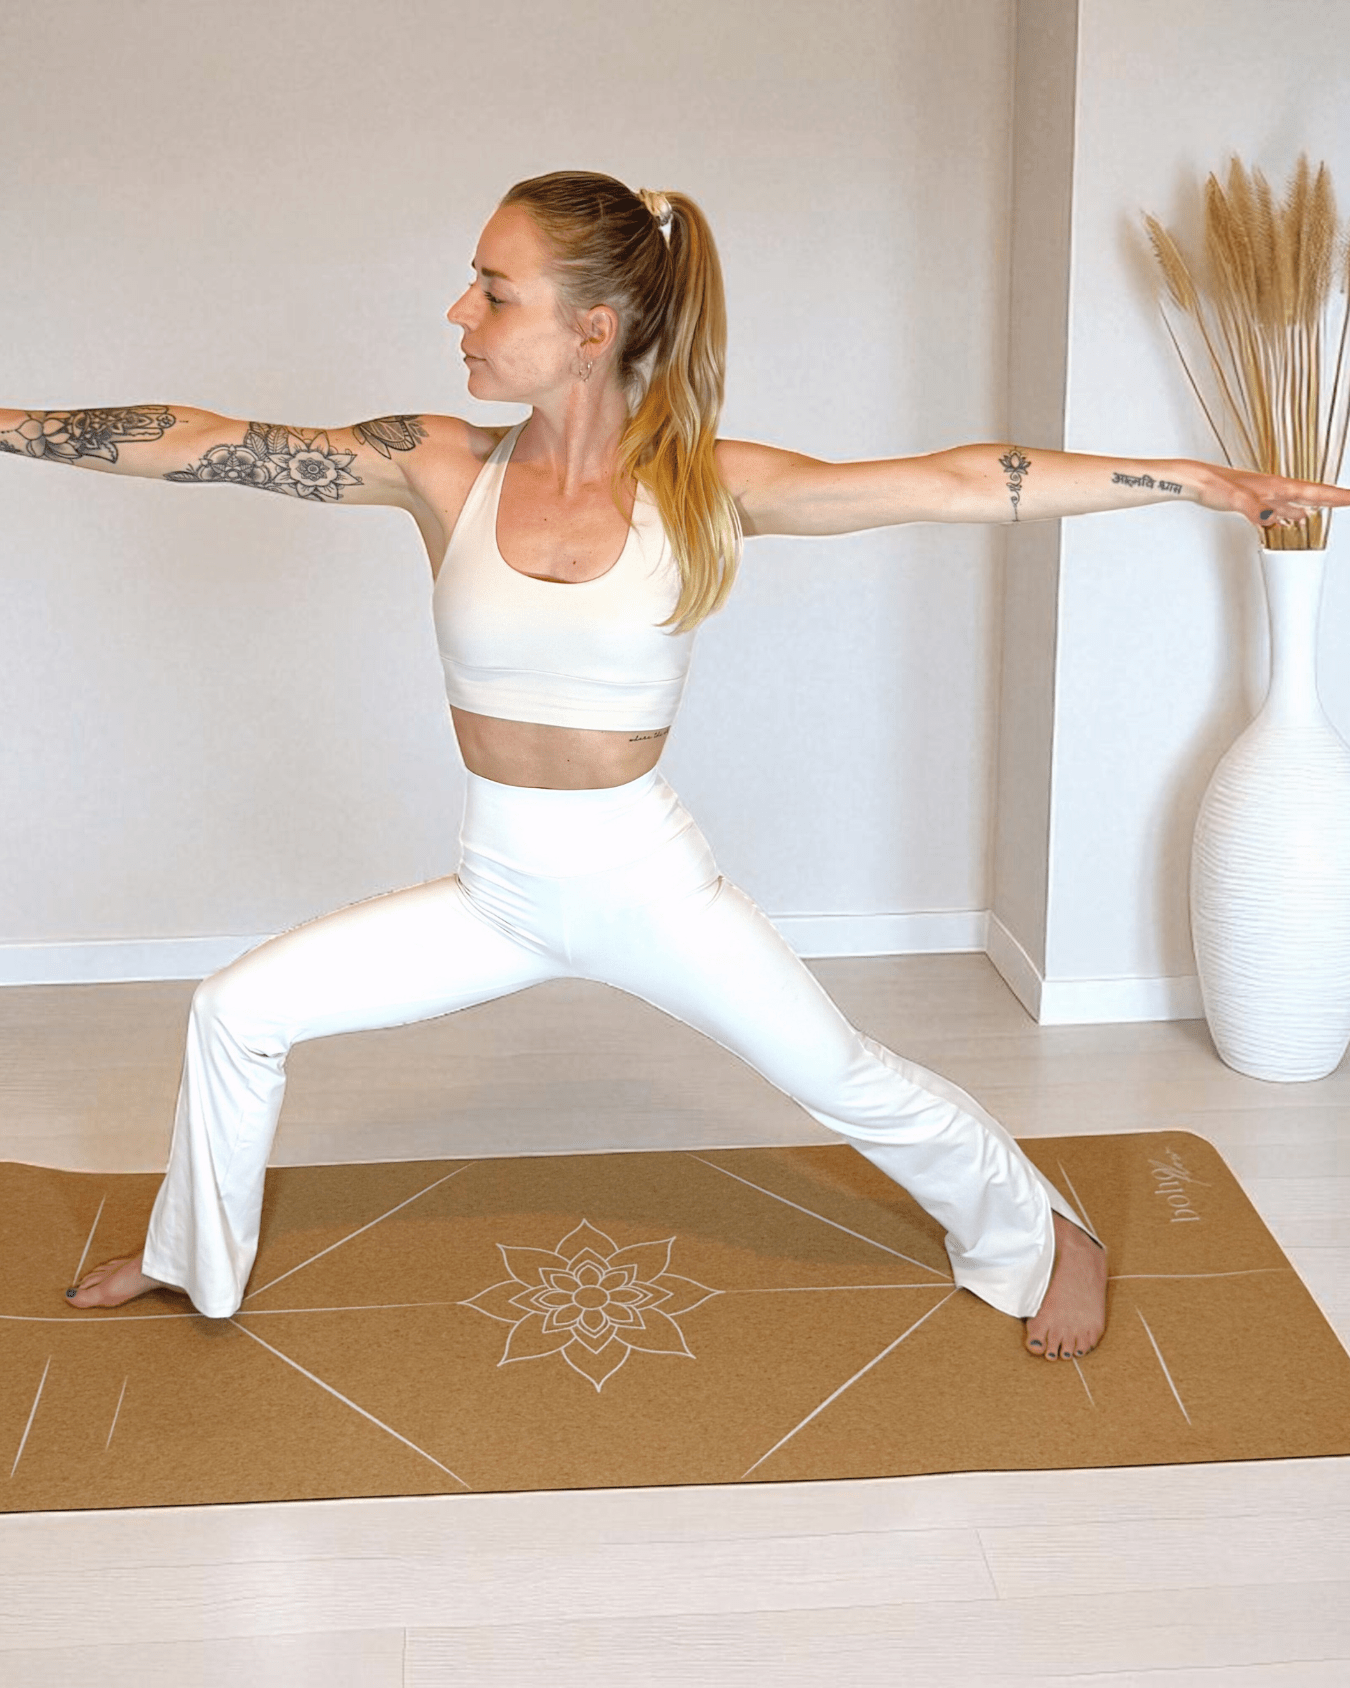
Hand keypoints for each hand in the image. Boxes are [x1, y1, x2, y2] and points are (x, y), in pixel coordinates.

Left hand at [1188, 459, 1349, 531]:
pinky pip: (1279, 509)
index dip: (1336, 496)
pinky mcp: (1254, 502)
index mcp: (1277, 486)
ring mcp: (1265, 495)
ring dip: (1314, 506)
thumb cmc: (1213, 484)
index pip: (1315, 492)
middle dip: (1333, 499)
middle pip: (1312, 495)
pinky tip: (1291, 519)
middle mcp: (1275, 489)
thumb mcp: (1235, 498)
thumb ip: (1255, 508)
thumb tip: (1273, 518)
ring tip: (1330, 509)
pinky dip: (1290, 514)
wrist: (1196, 481)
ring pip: (1297, 502)